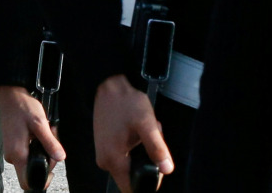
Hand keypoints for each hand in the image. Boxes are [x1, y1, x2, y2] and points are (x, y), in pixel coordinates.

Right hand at [0, 85, 64, 189]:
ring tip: (47, 131)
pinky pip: (28, 152)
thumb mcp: (40, 123)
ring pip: (31, 160)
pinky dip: (37, 145)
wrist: (11, 96)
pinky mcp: (13, 146)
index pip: (27, 182)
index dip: (42, 180)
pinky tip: (40, 132)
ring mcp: (12, 152)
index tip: (53, 167)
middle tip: (53, 139)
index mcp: (18, 154)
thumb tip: (61, 158)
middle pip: (32, 170)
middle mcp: (12, 157)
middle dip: (47, 158)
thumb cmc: (24, 107)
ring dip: (43, 149)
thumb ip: (50, 142)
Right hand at [93, 74, 173, 190]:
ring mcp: (104, 155)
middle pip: (132, 175)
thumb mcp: (146, 123)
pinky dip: (136, 146)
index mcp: (113, 160)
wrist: (109, 87)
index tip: (158, 165)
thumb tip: (167, 169)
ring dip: (142, 152)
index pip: (132, 187)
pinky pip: (124, 155)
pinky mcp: (106, 148)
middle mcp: (105, 162)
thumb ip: (156, 147)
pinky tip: (139, 130)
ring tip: (146, 131)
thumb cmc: (127, 103)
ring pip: (130, 164)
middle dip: (147, 161)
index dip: (148, 182)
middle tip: (153, 138)